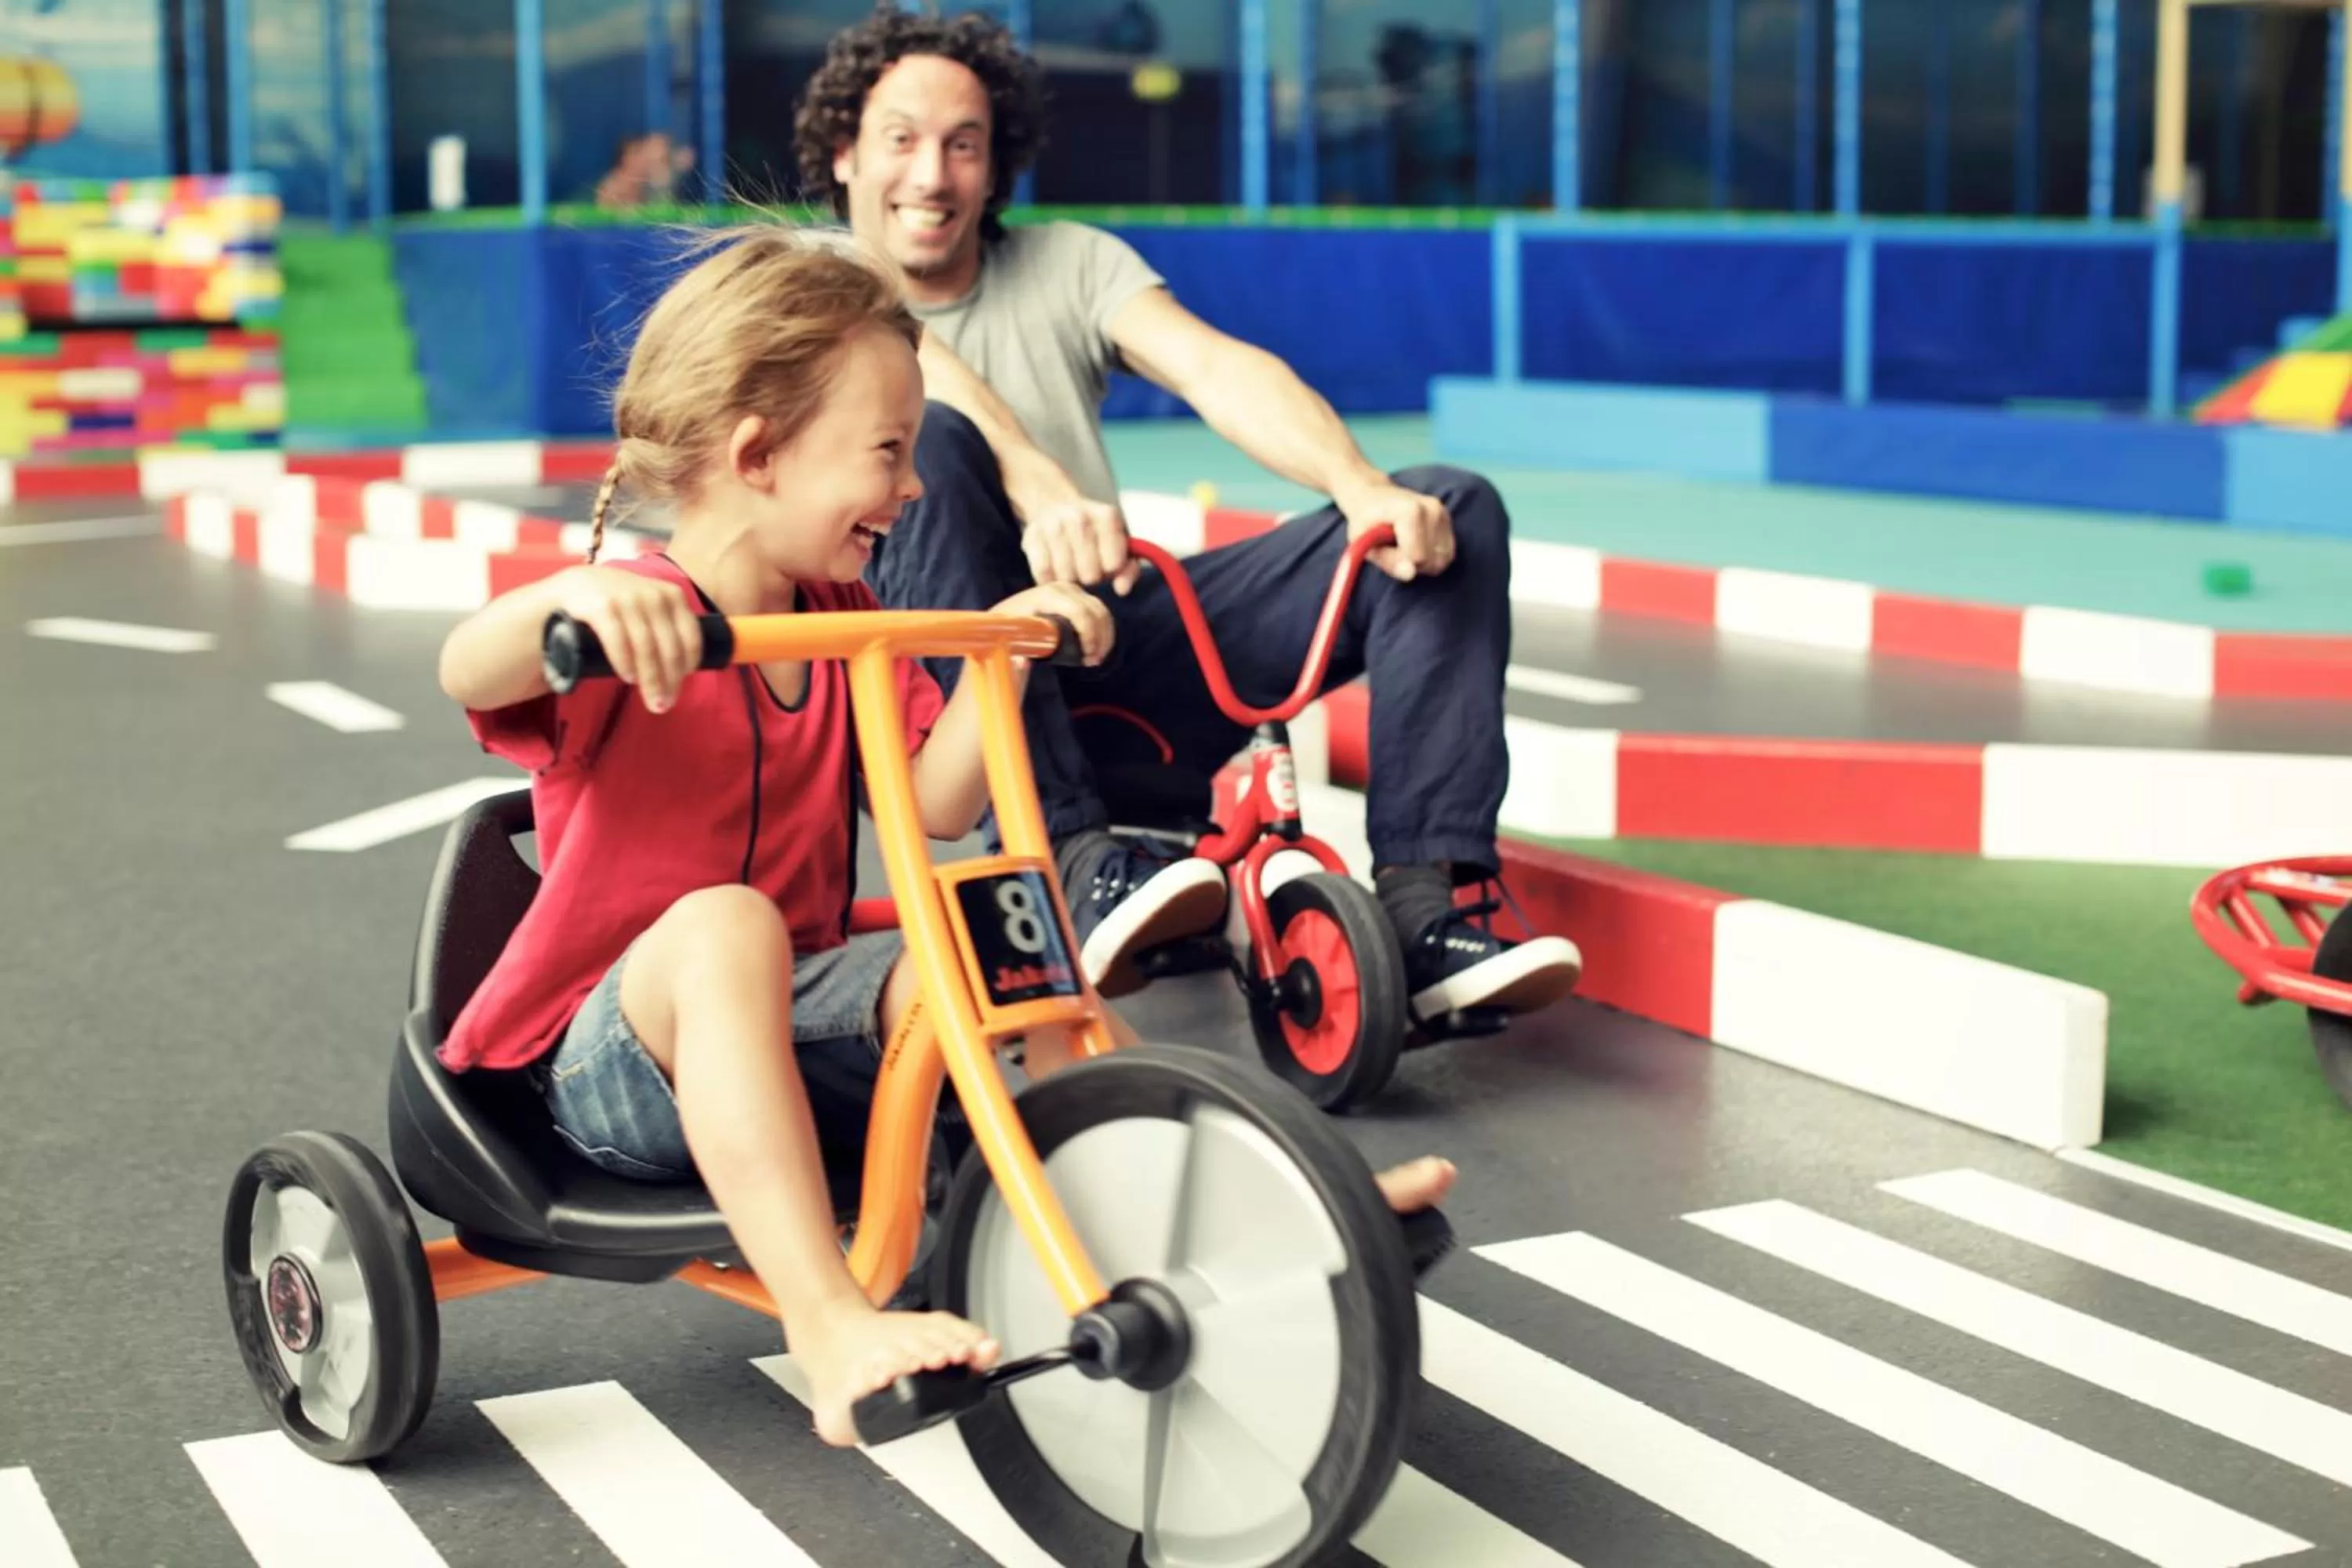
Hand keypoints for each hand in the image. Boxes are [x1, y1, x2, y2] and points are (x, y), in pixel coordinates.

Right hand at [554, 565, 702, 712]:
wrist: (575, 585)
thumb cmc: (620, 605)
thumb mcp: (650, 606)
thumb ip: (666, 626)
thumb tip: (682, 672)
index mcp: (673, 596)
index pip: (690, 637)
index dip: (688, 667)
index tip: (680, 686)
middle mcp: (653, 595)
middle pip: (669, 647)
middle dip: (670, 682)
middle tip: (664, 705)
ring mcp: (627, 599)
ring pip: (646, 647)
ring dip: (651, 679)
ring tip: (652, 701)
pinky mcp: (601, 606)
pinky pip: (617, 639)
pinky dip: (625, 661)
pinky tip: (628, 677)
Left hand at [993, 581, 1113, 667]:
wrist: (1007, 615)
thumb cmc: (1008, 628)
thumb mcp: (1010, 638)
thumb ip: (1016, 652)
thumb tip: (1022, 663)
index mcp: (1048, 595)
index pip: (1079, 612)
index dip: (1088, 635)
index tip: (1087, 656)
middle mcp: (1063, 588)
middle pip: (1095, 611)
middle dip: (1099, 639)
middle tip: (1093, 661)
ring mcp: (1073, 590)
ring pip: (1101, 611)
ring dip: (1104, 637)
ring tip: (1095, 658)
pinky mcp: (1078, 596)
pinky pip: (1099, 611)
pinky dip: (1104, 630)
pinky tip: (1099, 648)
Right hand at [1019, 495, 1142, 595]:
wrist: (1055, 506)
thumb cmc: (1094, 533)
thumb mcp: (1119, 543)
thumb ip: (1128, 569)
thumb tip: (1121, 590)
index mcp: (1107, 516)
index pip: (1113, 564)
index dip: (1111, 571)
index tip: (1106, 564)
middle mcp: (1079, 517)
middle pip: (1090, 575)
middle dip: (1091, 577)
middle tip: (1086, 568)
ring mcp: (1052, 526)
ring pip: (1066, 577)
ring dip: (1070, 580)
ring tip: (1072, 568)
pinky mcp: (1031, 538)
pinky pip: (1043, 574)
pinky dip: (1049, 579)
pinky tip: (1055, 570)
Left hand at [1336, 479, 1454, 582]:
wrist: (1374, 496)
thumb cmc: (1365, 521)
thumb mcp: (1363, 543)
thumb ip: (1387, 561)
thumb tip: (1410, 574)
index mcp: (1411, 511)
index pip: (1417, 557)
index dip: (1398, 562)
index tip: (1384, 549)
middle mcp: (1432, 509)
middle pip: (1432, 561)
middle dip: (1413, 565)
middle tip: (1394, 551)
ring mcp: (1443, 513)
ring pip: (1442, 560)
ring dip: (1423, 564)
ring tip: (1405, 549)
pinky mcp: (1447, 519)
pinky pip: (1447, 554)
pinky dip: (1432, 558)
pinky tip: (1416, 546)